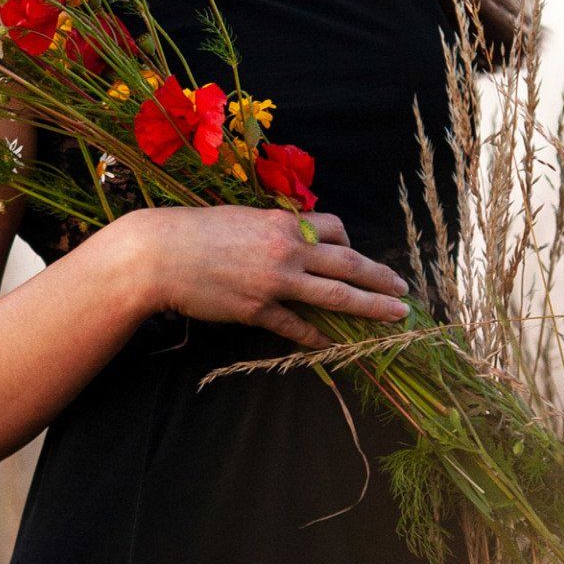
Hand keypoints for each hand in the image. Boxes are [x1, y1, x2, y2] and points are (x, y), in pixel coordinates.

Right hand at [126, 205, 411, 350]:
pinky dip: (317, 336)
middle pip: (349, 264)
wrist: (159, 254)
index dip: (353, 245)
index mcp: (283, 223)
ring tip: (394, 317)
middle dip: (381, 279)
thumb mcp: (241, 219)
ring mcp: (274, 282)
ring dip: (370, 308)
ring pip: (335, 296)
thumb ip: (272, 229)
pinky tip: (334, 345)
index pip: (336, 230)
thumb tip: (294, 236)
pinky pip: (297, 326)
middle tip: (404, 292)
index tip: (363, 257)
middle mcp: (287, 250)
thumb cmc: (195, 231)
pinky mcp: (257, 310)